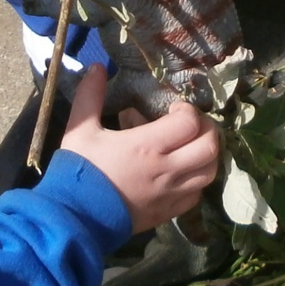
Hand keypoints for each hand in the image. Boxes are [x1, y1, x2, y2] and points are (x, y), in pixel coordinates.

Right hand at [59, 66, 220, 233]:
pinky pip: (197, 194)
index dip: (188, 111)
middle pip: (210, 146)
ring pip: (210, 172)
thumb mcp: (80, 130)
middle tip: (189, 125)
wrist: (74, 218)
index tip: (173, 109)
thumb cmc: (79, 171)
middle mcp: (167, 170)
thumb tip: (98, 67)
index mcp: (148, 146)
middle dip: (206, 129)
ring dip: (206, 155)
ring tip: (190, 147)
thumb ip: (91, 96)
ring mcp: (171, 193)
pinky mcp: (169, 212)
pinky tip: (180, 173)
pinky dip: (196, 180)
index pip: (190, 122)